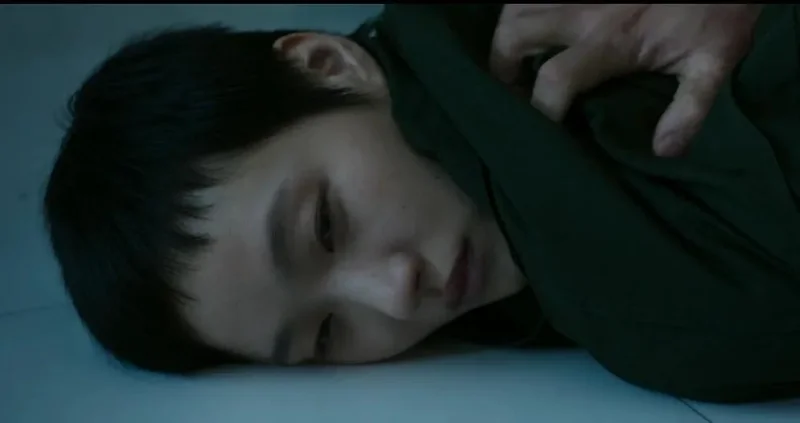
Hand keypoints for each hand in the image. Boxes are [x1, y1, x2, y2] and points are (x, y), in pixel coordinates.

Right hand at [489, 4, 762, 156]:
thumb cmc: (717, 14)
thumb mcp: (713, 63)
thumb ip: (689, 109)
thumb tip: (663, 152)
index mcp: (610, 41)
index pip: (554, 80)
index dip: (537, 110)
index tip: (541, 131)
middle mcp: (583, 11)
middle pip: (514, 34)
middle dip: (502, 65)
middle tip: (511, 87)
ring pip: (516, 6)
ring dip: (508, 32)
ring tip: (516, 55)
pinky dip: (524, 8)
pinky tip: (534, 25)